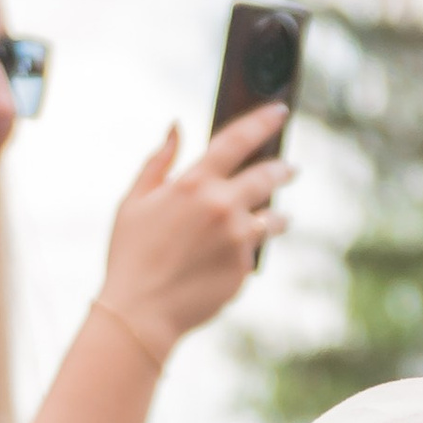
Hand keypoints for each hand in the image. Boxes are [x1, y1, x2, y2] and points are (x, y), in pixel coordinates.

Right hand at [95, 107, 290, 361]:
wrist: (142, 312)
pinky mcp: (243, 268)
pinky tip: (241, 253)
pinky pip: (254, 250)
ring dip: (278, 215)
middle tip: (291, 169)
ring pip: (272, 218)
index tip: (280, 111)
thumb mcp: (134, 200)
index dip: (263, 121)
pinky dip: (251, 248)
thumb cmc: (131, 255)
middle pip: (267, 177)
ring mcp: (237, 239)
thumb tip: (175, 126)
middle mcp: (222, 206)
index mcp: (194, 182)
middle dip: (282, 170)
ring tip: (281, 217)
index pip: (237, 140)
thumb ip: (158, 161)